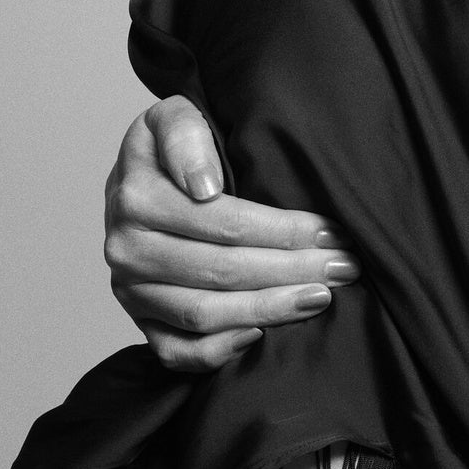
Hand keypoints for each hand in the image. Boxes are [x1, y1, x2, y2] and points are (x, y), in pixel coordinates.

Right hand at [104, 97, 359, 370]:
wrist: (138, 180)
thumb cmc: (170, 148)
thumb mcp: (175, 116)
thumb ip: (185, 134)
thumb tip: (202, 187)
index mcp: (134, 196)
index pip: (223, 223)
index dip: (283, 231)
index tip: (330, 231)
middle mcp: (126, 248)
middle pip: (221, 270)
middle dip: (291, 271)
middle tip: (343, 267)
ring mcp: (130, 290)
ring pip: (204, 314)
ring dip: (269, 309)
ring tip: (319, 297)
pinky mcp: (139, 321)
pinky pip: (176, 352)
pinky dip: (218, 351)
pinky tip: (261, 335)